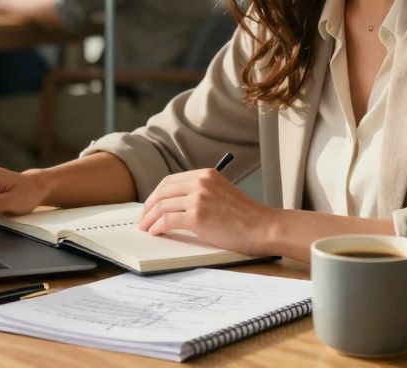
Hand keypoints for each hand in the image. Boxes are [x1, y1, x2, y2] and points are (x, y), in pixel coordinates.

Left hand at [137, 169, 273, 255]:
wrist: (263, 227)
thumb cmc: (246, 216)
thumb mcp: (221, 193)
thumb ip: (201, 193)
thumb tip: (175, 205)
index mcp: (206, 174)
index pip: (171, 181)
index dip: (156, 194)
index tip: (150, 205)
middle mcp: (200, 182)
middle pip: (162, 191)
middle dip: (148, 206)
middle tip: (143, 219)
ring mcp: (198, 198)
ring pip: (162, 206)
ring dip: (149, 218)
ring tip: (145, 228)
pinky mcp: (197, 216)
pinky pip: (167, 220)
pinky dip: (157, 227)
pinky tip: (155, 232)